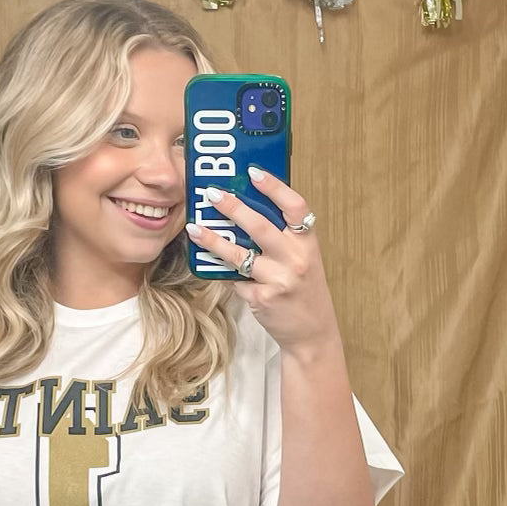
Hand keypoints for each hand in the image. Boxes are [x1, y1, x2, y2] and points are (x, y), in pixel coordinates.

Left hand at [186, 168, 340, 356]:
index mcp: (307, 243)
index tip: (252, 172)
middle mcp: (295, 259)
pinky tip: (211, 266)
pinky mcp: (262, 299)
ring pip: (239, 255)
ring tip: (194, 228)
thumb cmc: (304, 291)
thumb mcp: (304, 258)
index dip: (274, 187)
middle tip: (212, 194)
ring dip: (213, 241)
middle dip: (233, 207)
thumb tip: (249, 209)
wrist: (312, 333)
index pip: (294, 206)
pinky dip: (224, 273)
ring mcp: (278, 280)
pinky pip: (236, 280)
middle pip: (260, 226)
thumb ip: (284, 237)